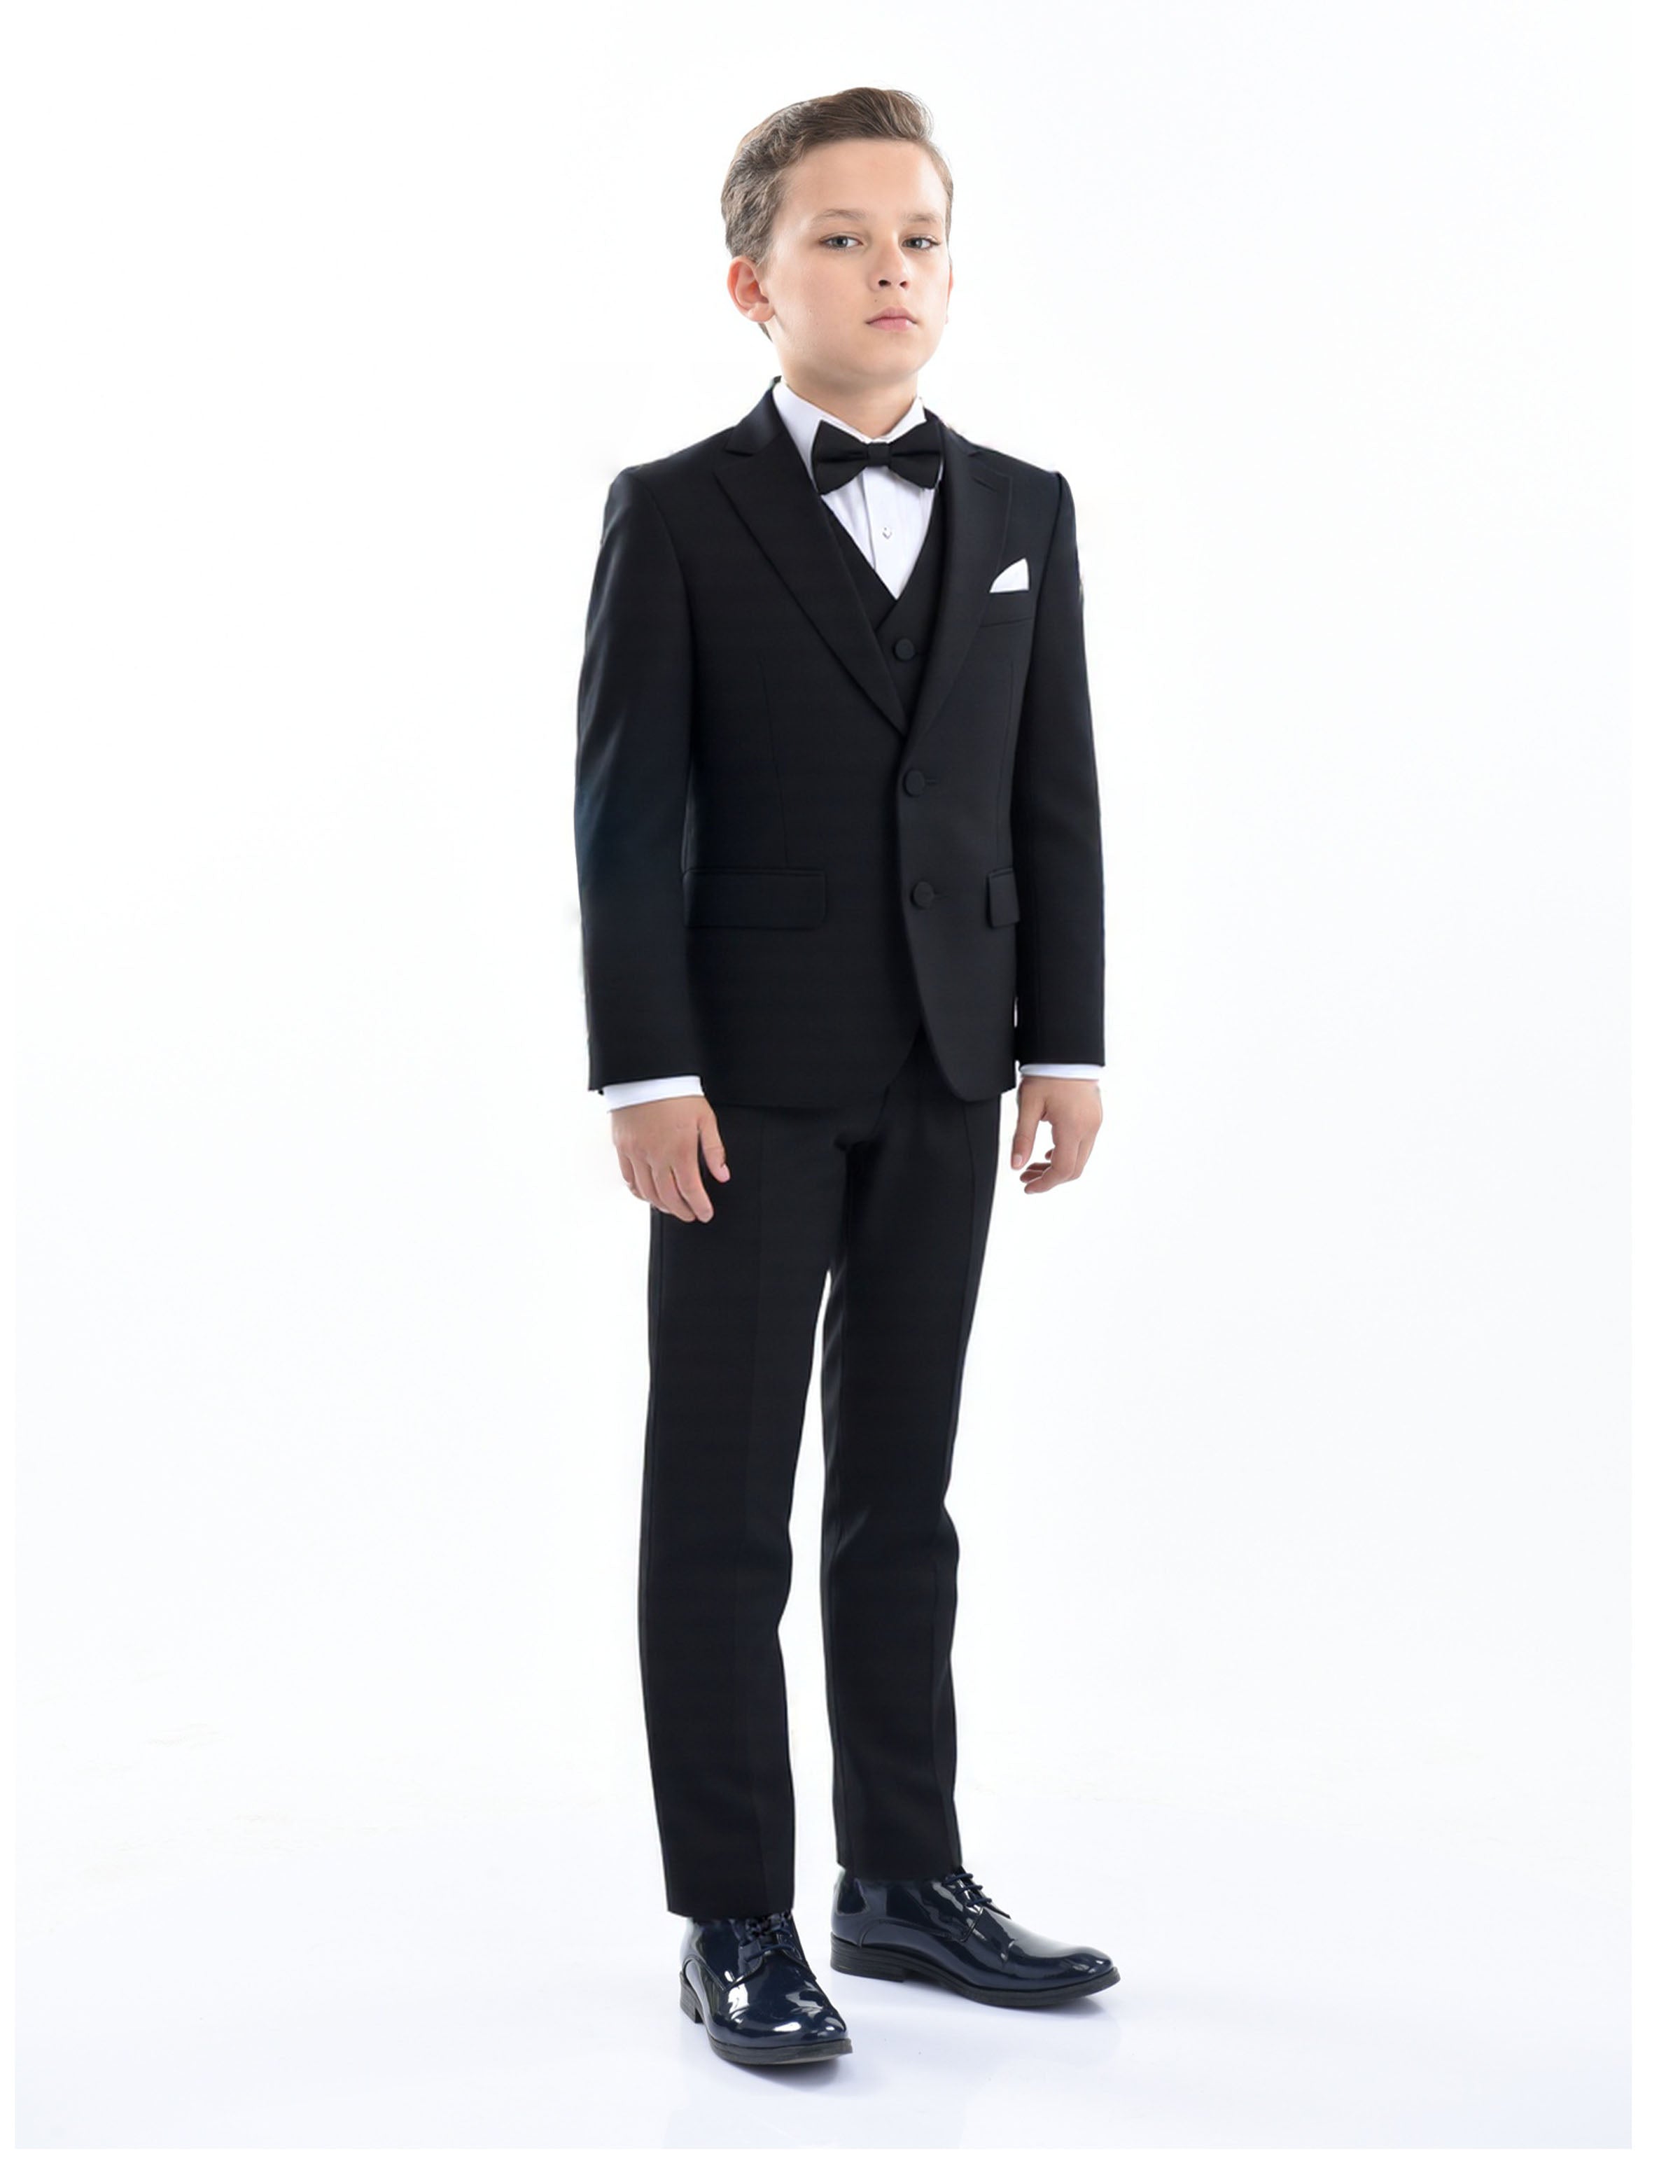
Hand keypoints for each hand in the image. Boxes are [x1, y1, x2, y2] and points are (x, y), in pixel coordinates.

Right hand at [612, 1094, 729, 1220]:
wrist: (647, 1073)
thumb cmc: (678, 1093)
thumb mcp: (705, 1118)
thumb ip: (714, 1150)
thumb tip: (722, 1175)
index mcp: (680, 1149)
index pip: (690, 1189)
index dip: (699, 1206)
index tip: (705, 1215)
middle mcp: (656, 1155)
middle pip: (668, 1196)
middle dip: (681, 1211)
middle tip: (690, 1215)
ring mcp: (636, 1153)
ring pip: (647, 1192)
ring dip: (661, 1205)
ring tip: (673, 1207)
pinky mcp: (622, 1148)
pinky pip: (629, 1179)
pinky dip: (640, 1192)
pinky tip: (649, 1194)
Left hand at [1010, 1077, 1100, 1192]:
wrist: (1066, 1050)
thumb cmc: (1047, 1073)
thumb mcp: (1028, 1105)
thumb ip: (1022, 1137)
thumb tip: (1016, 1165)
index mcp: (1072, 1127)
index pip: (1062, 1170)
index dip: (1045, 1184)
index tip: (1027, 1187)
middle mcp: (1089, 1128)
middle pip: (1074, 1169)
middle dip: (1049, 1179)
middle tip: (1026, 1178)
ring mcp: (1095, 1123)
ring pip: (1080, 1159)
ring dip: (1057, 1168)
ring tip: (1032, 1166)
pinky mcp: (1095, 1118)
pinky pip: (1084, 1146)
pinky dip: (1067, 1155)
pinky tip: (1048, 1152)